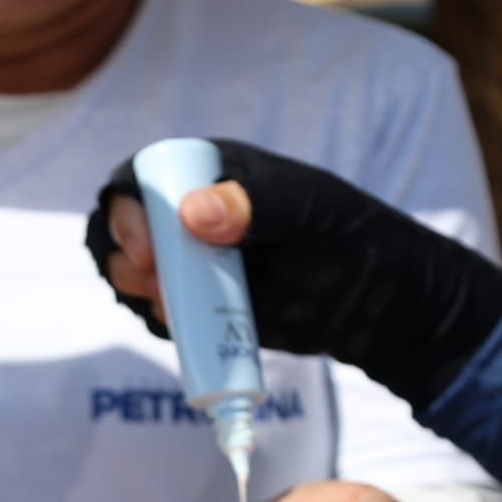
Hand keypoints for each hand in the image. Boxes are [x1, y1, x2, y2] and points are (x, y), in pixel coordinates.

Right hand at [82, 138, 501, 409]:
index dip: (130, 210)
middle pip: (122, 227)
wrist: (379, 302)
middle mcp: (189, 214)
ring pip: (133, 273)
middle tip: (155, 287)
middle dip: (125, 258)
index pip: (143, 176)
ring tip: (175, 311)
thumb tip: (193, 213)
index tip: (150, 252)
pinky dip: (161, 323)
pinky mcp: (199, 306)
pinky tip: (190, 329)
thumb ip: (255, 204)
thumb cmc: (352, 239)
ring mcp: (191, 262)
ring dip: (137, 293)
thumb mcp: (310, 212)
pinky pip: (156, 313)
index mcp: (211, 172)